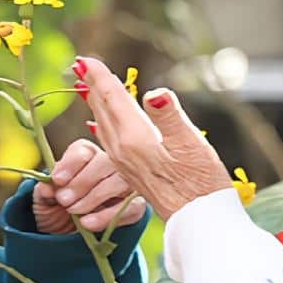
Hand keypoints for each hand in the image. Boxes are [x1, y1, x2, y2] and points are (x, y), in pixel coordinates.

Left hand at [33, 139, 147, 232]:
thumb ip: (44, 190)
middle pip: (105, 162)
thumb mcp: (43, 201)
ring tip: (75, 212)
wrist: (68, 236)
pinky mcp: (135, 206)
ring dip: (95, 198)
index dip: (71, 164)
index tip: (58, 181)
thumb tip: (48, 187)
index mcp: (84, 157)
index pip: (84, 150)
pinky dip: (108, 216)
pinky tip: (88, 223)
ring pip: (121, 181)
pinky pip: (131, 207)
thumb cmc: (57, 210)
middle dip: (83, 182)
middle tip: (65, 201)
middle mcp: (108, 166)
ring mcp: (125, 185)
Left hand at [74, 56, 230, 220]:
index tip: (86, 59)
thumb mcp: (190, 145)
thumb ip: (169, 116)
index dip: (101, 77)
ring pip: (103, 126)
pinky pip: (108, 141)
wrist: (198, 223)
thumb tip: (154, 92)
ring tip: (90, 88)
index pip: (113, 99)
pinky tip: (103, 124)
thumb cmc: (201, 184)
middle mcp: (123, 151)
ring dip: (96, 104)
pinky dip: (103, 123)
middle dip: (92, 87)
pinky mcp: (131, 174)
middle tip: (81, 66)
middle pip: (102, 110)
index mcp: (135, 138)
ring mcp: (124, 164)